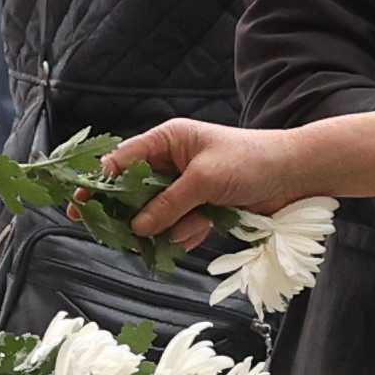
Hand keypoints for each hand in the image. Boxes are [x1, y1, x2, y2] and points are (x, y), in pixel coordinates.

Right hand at [106, 118, 323, 243]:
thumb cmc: (250, 161)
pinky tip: (198, 232)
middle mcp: (172, 162)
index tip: (80, 202)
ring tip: (180, 229)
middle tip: (101, 228)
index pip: (123, 159)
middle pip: (133, 190)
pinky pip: (178, 226)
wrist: (295, 176)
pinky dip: (184, 234)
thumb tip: (137, 227)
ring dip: (162, 227)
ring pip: (155, 213)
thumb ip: (168, 203)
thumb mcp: (205, 179)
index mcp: (168, 140)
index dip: (100, 181)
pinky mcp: (201, 208)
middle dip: (125, 211)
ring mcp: (186, 187)